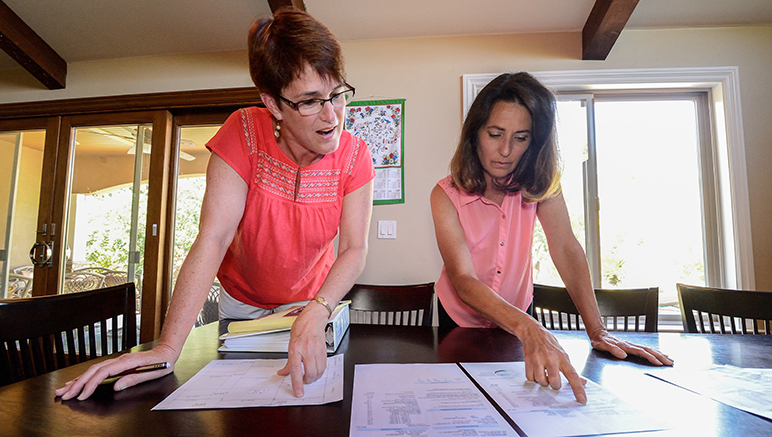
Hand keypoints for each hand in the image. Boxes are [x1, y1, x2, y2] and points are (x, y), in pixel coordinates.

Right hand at [54, 344, 176, 400]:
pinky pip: (98, 370)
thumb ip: (134, 379)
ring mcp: (117, 361)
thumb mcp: (153, 373)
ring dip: (77, 380)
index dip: (90, 384)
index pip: (103, 373)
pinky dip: (85, 376)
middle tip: (65, 394)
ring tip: (64, 389)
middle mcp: (120, 359)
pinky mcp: (117, 364)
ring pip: (93, 370)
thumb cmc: (162, 363)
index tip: (82, 395)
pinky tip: (77, 381)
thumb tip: (116, 386)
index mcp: (128, 362)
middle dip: (77, 383)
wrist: (166, 351)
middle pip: (93, 371)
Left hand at [277, 302, 328, 396]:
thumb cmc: (301, 328)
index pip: (295, 370)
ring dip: (314, 377)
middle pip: (310, 373)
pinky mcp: (323, 351)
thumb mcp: (290, 344)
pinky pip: (323, 366)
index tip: (298, 392)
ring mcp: (316, 350)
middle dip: (307, 381)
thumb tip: (283, 373)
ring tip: (309, 376)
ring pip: (318, 372)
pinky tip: (315, 370)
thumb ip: (288, 361)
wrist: (313, 318)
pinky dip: (319, 371)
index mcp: (295, 348)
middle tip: (303, 381)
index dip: (297, 383)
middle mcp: (306, 350)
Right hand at [519, 321, 587, 402]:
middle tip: (553, 378)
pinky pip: (530, 378)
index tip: (582, 400)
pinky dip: (533, 378)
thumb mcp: (563, 353)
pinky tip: (535, 370)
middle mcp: (551, 358)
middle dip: (554, 385)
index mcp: (562, 357)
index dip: (578, 389)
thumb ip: (571, 369)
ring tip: (543, 373)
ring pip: (542, 381)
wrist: (532, 331)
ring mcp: (539, 359)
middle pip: (555, 382)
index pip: (573, 375)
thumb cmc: (549, 344)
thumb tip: (583, 382)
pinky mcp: (528, 360)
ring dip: (543, 381)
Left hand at [587, 329, 673, 365]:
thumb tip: (623, 355)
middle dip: (661, 357)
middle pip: (649, 350)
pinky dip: (654, 352)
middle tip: (670, 362)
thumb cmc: (600, 341)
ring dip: (660, 354)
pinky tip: (659, 354)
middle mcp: (631, 345)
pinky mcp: (632, 346)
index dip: (651, 358)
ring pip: (649, 349)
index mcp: (626, 346)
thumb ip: (613, 350)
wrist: (598, 333)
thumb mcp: (603, 346)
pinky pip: (646, 349)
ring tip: (669, 359)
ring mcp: (632, 345)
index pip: (642, 352)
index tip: (659, 363)